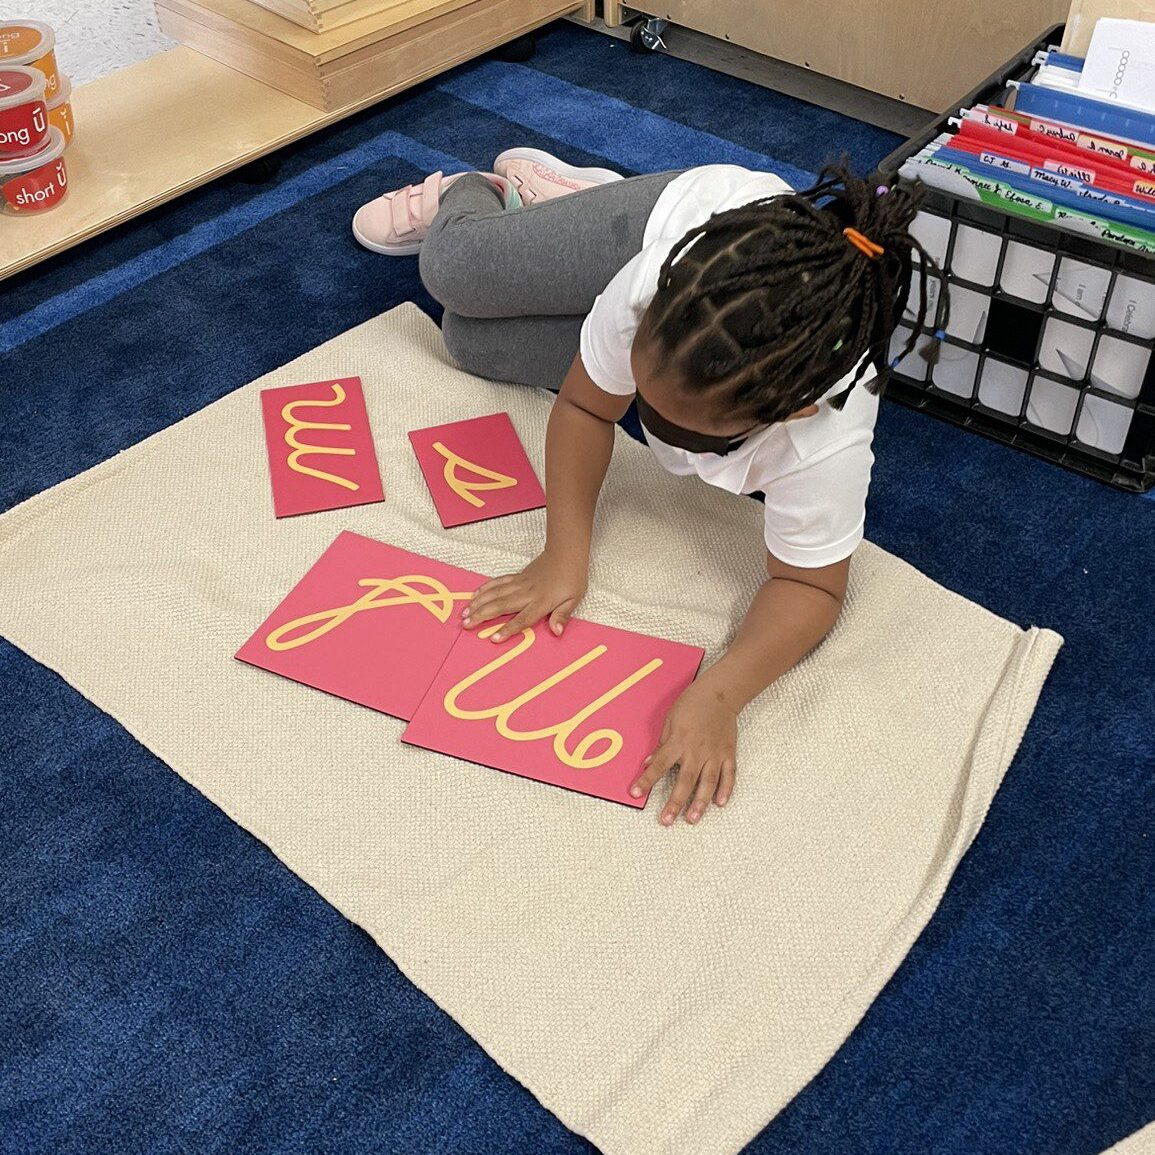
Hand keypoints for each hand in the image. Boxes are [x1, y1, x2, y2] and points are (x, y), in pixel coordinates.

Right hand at [463, 550, 587, 642]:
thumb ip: (563, 616)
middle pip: (500, 606)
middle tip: (466, 624)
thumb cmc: (571, 578)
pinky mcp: (516, 576)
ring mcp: (519, 584)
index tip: (494, 638)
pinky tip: (474, 595)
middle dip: (481, 616)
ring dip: (478, 603)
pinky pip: (497, 583)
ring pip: (494, 594)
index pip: (522, 619)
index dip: (507, 629)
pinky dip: (485, 588)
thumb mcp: (573, 599)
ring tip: (464, 613)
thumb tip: (557, 631)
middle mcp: (526, 593)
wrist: (565, 553)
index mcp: (541, 602)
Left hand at [629, 680, 736, 824]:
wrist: (720, 693)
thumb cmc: (692, 704)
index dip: (646, 780)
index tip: (636, 792)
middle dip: (674, 802)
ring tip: (692, 819)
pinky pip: (728, 775)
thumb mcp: (670, 720)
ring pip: (707, 783)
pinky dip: (725, 789)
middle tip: (666, 820)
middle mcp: (696, 751)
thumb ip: (662, 744)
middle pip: (684, 781)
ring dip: (700, 803)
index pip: (659, 765)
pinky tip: (720, 803)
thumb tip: (649, 763)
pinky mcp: (728, 753)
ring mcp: (714, 754)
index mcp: (678, 742)